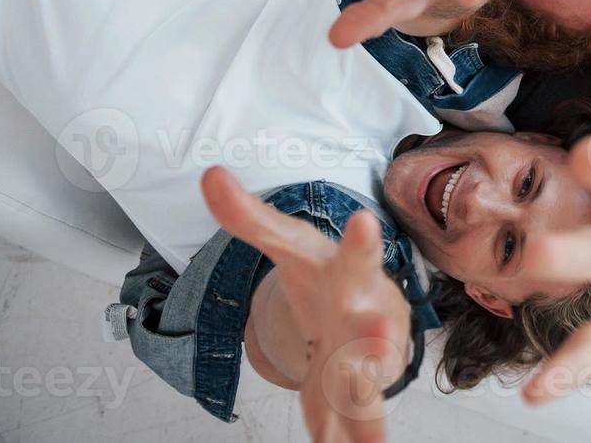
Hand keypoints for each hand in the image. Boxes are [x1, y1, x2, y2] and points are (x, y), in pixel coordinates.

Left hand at [202, 167, 409, 442]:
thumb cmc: (329, 277)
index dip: (359, 242)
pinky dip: (351, 441)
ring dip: (367, 401)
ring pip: (370, 386)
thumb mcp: (289, 244)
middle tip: (381, 335)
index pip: (354, 253)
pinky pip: (357, 426)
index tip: (362, 221)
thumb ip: (249, 216)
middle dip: (379, 335)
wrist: (369, 318)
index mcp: (349, 276)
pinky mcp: (358, 400)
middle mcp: (368, 319)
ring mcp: (367, 363)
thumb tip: (209, 175)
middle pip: (374, 326)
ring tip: (367, 426)